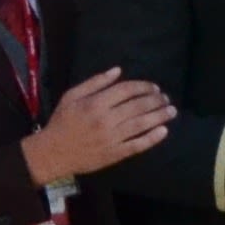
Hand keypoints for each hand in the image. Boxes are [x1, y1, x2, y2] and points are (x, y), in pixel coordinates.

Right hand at [24, 68, 172, 183]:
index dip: (143, 87)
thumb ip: (95, 82)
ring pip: (141, 124)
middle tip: (166, 98)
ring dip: (159, 116)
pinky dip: (152, 138)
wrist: (53, 152)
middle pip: (138, 106)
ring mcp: (112, 138)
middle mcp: (106, 120)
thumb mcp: (72, 96)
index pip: (126, 90)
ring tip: (171, 111)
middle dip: (156, 100)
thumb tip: (117, 71)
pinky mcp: (115, 154)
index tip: (154, 87)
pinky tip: (163, 131)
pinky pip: (137, 145)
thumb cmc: (62, 121)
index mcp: (96, 103)